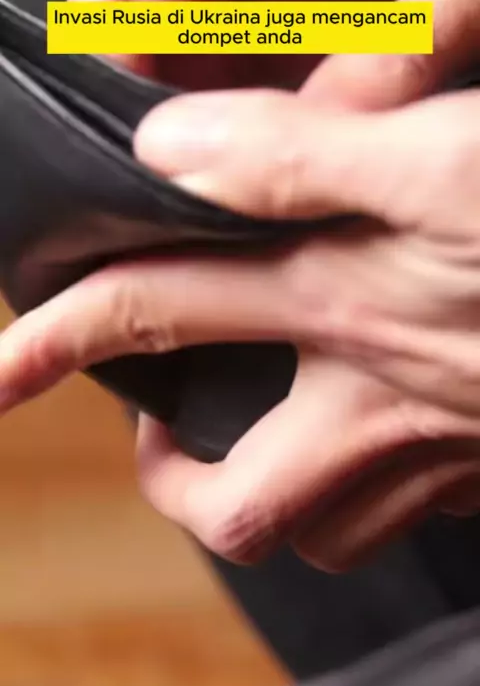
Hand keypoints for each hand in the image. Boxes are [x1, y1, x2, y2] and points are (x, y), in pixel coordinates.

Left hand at [2, 89, 479, 569]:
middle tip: (156, 435)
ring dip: (273, 501)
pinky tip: (377, 444)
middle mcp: (376, 401)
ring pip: (326, 534)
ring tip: (254, 450)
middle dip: (171, 482)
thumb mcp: (437, 158)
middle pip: (239, 504)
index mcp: (338, 306)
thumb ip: (298, 156)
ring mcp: (440, 451)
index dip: (56, 342)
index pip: (154, 319)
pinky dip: (373, 494)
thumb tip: (171, 151)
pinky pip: (411, 518)